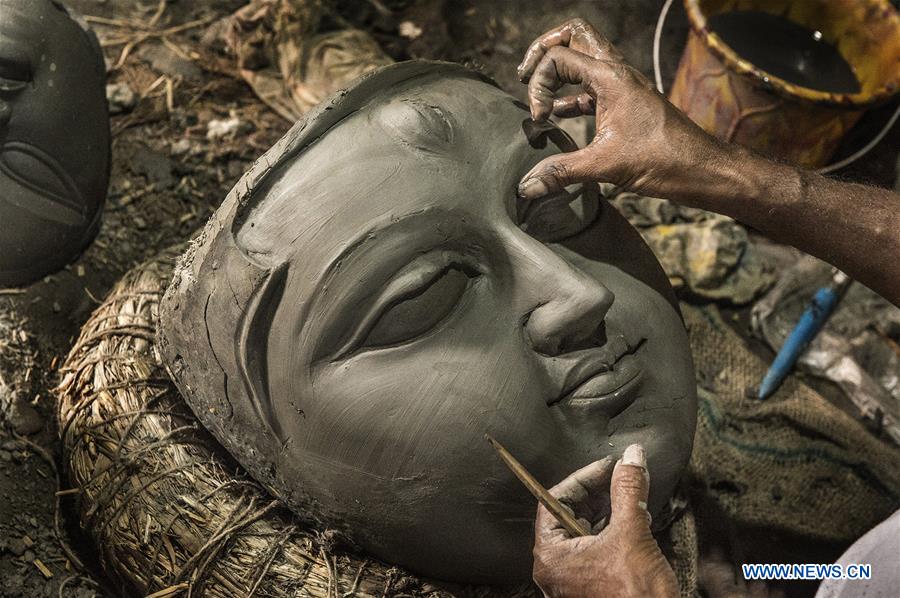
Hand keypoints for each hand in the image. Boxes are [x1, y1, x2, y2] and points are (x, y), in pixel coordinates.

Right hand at [516, 18, 724, 203]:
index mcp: (611, 77)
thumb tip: (527, 186)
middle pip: (574, 35)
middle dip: (544, 50)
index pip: (558, 56)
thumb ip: (562, 172)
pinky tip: (558, 119)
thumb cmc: (664, 159)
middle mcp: (617, 73)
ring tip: (539, 101)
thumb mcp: (605, 166)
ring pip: (584, 59)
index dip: (538, 85)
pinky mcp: (626, 104)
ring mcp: (623, 86)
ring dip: (558, 73)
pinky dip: (570, 97)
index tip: (540, 119)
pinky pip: (591, 88)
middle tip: (525, 77)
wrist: (702, 168)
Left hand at [532, 444, 677, 597]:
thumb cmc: (636, 596)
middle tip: (620, 478)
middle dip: (598, 494)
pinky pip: (597, 549)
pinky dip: (614, 532)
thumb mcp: (632, 533)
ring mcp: (573, 581)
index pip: (554, 500)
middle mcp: (555, 570)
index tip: (607, 466)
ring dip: (609, 511)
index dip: (583, 478)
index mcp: (550, 556)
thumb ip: (628, 490)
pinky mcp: (592, 587)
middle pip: (569, 514)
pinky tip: (634, 524)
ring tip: (631, 499)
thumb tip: (631, 457)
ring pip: (585, 531)